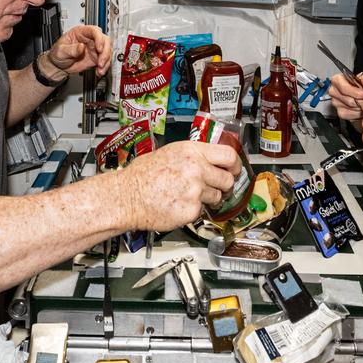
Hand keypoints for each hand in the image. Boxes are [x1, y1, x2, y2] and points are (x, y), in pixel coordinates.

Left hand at [45, 25, 112, 78]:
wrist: (58, 66)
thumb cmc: (58, 54)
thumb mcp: (61, 50)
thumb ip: (71, 49)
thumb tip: (81, 47)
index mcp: (81, 32)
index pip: (94, 31)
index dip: (99, 38)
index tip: (99, 48)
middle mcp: (90, 39)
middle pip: (105, 40)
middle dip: (105, 51)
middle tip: (101, 62)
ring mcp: (94, 48)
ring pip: (107, 50)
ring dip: (106, 60)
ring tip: (100, 69)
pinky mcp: (96, 57)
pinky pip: (105, 60)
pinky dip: (105, 67)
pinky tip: (99, 72)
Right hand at [119, 141, 240, 231]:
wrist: (126, 197)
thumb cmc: (141, 176)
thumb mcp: (169, 153)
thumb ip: (192, 155)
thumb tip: (210, 158)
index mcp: (191, 151)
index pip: (229, 155)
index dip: (235, 164)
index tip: (235, 169)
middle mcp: (196, 169)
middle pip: (228, 179)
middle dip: (223, 185)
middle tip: (215, 186)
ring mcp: (195, 190)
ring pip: (217, 197)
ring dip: (208, 198)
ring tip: (189, 195)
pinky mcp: (191, 210)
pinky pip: (202, 211)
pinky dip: (194, 210)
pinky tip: (180, 204)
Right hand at [327, 72, 362, 123]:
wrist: (361, 94)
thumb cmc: (361, 85)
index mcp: (337, 80)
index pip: (344, 88)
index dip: (357, 93)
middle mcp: (334, 91)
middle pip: (349, 100)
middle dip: (362, 102)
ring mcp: (336, 103)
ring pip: (351, 109)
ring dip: (362, 108)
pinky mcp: (340, 112)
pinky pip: (350, 116)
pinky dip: (359, 114)